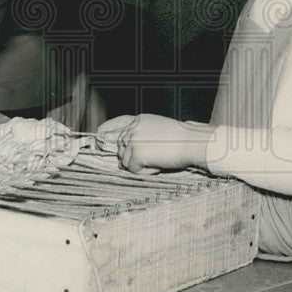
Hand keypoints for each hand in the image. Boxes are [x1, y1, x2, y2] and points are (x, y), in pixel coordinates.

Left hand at [97, 114, 212, 174]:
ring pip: (125, 161)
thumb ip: (140, 138)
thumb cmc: (181, 140)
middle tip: (153, 157)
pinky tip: (158, 165)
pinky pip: (134, 170)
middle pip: (120, 148)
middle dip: (131, 157)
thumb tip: (122, 159)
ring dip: (140, 165)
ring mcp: (133, 141)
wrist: (192, 143)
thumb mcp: (158, 130)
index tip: (99, 137)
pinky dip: (145, 172)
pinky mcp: (136, 154)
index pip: (116, 123)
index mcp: (139, 120)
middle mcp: (133, 128)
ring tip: (159, 159)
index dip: (106, 131)